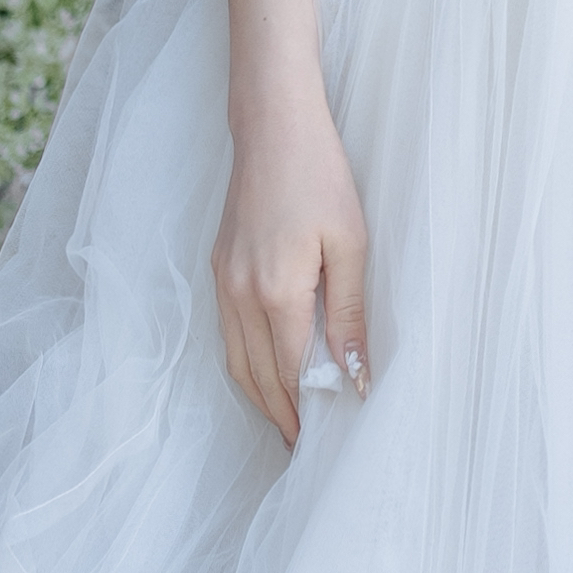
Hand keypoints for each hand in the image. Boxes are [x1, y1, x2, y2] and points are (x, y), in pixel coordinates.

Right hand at [212, 86, 369, 446]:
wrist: (273, 126)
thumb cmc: (319, 176)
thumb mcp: (350, 242)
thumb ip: (349, 312)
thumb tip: (354, 374)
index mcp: (275, 292)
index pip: (288, 373)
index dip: (304, 411)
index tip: (320, 441)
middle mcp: (240, 294)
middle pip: (256, 376)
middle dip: (279, 415)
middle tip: (302, 445)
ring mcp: (223, 280)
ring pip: (235, 359)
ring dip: (258, 394)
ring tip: (286, 419)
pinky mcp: (218, 266)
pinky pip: (227, 332)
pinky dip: (244, 361)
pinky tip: (264, 368)